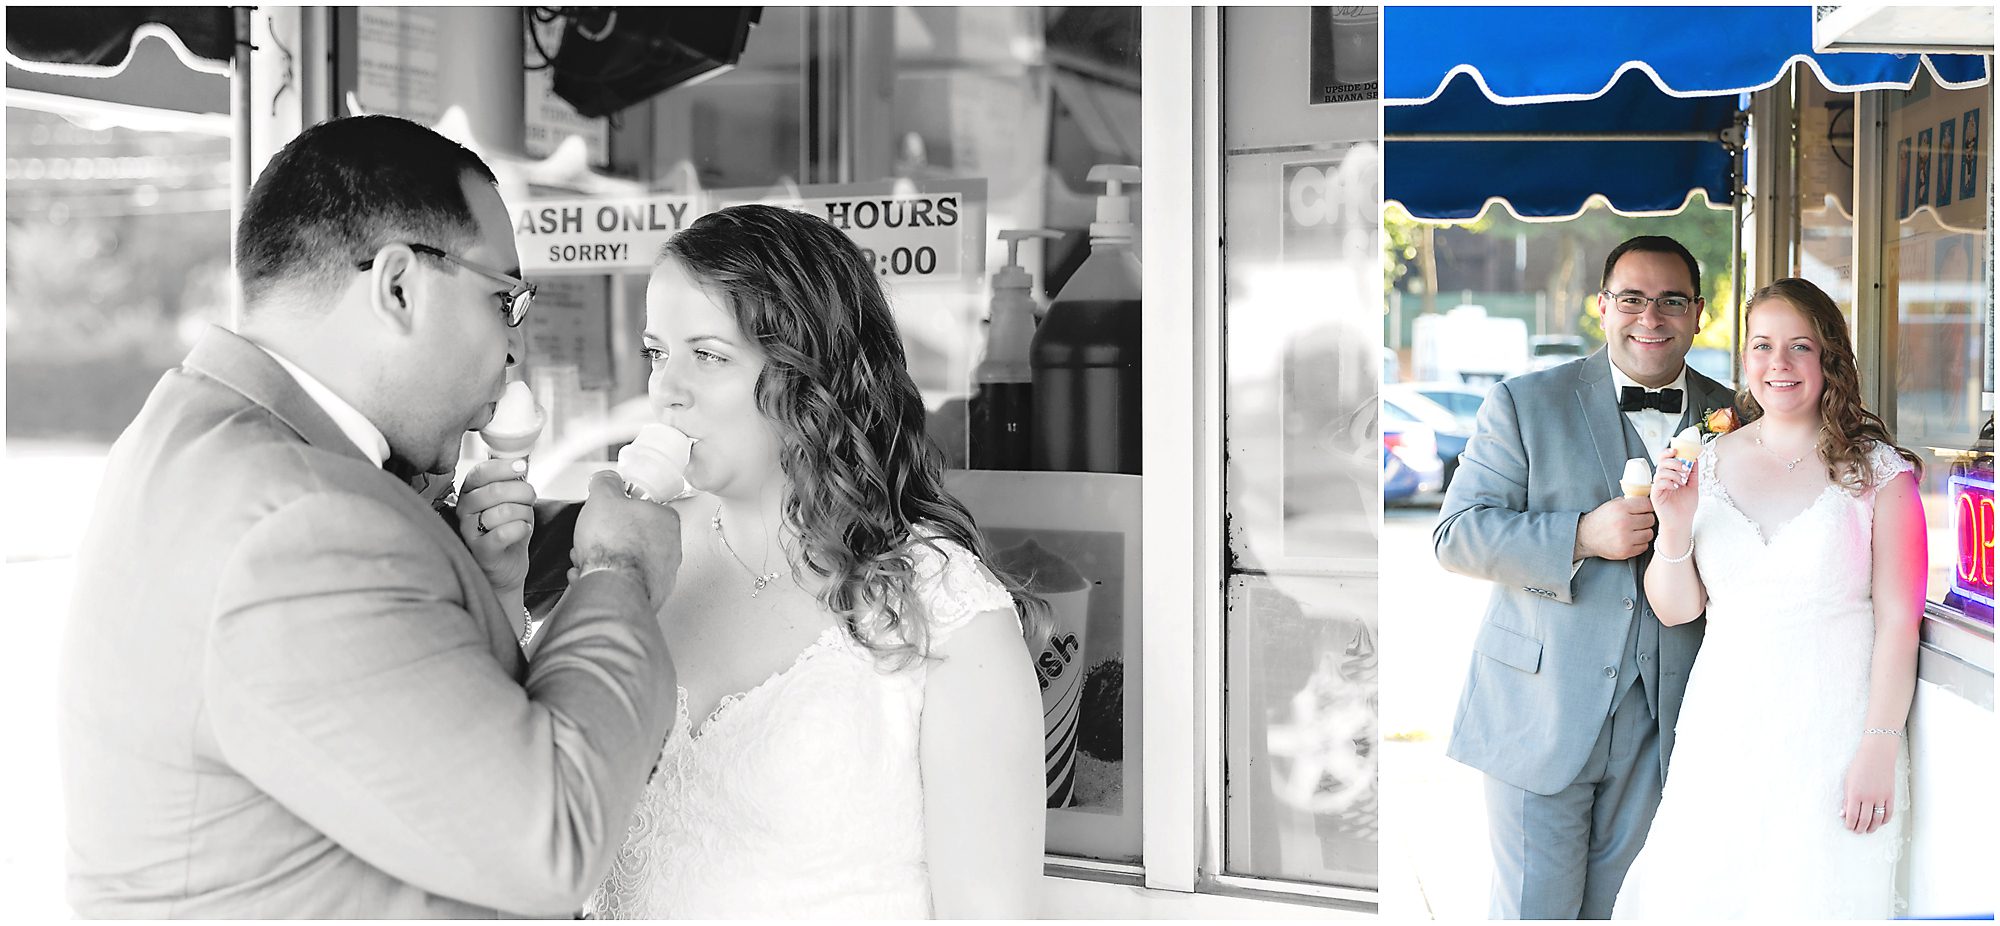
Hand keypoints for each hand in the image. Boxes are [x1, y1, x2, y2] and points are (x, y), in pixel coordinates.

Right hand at [455, 458, 535, 595]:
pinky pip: (503, 533)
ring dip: (523, 513)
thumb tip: (521, 462)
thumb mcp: (511, 500)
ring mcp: (470, 531)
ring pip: (502, 511)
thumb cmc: (507, 529)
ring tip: (525, 518)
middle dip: (522, 492)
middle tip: (531, 498)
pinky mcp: (481, 550)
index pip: (480, 472)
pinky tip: (523, 529)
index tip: (522, 468)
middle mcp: (465, 510)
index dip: (503, 467)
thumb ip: (513, 481)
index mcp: (470, 492)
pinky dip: (520, 529)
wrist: (506, 564)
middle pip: (494, 491)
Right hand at [571, 471, 682, 613]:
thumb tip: (607, 479)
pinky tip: (589, 576)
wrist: (612, 587)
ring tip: (586, 559)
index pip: (644, 508)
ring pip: (627, 562)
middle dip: (608, 538)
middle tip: (593, 539)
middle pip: (633, 537)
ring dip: (603, 559)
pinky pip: (624, 583)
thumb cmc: (614, 544)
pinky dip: (605, 579)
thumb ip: (606, 483)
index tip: (606, 513)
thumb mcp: (603, 496)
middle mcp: (671, 548)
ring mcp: (662, 574)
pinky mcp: (650, 596)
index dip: (618, 510)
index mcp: (667, 520)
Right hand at [1575, 495, 1655, 561]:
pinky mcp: (1626, 551)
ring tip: (1635, 530)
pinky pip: (1644, 546)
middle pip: (1650, 519)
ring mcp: (1625, 539)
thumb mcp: (1612, 504)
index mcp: (1620, 508)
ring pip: (1649, 533)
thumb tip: (1647, 498)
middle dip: (1646, 519)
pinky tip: (1632, 539)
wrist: (1585, 537)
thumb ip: (1629, 501)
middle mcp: (1623, 523)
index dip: (1647, 506)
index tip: (1645, 509)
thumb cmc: (1600, 519)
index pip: (1647, 504)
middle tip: (1639, 520)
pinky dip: (1640, 543)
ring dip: (1644, 532)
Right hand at [1652, 450, 1697, 541]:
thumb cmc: (1685, 507)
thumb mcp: (1693, 486)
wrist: (1682, 522)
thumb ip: (1693, 473)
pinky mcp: (1655, 495)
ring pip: (1661, 472)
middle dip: (1674, 462)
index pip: (1665, 459)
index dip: (1668, 452)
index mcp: (1670, 476)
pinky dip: (1669, 482)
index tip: (1677, 450)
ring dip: (1674, 473)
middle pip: (1662, 462)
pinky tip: (1676, 487)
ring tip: (1682, 481)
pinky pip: (1658, 483)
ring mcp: (1658, 487)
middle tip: (1684, 468)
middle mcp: (1662, 480)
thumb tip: (1695, 458)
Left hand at [1840, 735, 1898, 833]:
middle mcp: (1868, 797)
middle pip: (1865, 820)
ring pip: (1878, 819)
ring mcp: (1881, 797)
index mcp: (1855, 794)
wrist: (1876, 755)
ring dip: (1872, 827)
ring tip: (1868, 830)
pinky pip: (1889, 813)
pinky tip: (1880, 823)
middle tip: (1857, 831)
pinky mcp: (1890, 795)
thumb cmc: (1859, 767)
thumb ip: (1846, 799)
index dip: (1850, 824)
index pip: (1852, 816)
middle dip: (1860, 828)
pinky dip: (1885, 820)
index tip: (1849, 827)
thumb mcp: (1847, 782)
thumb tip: (1843, 814)